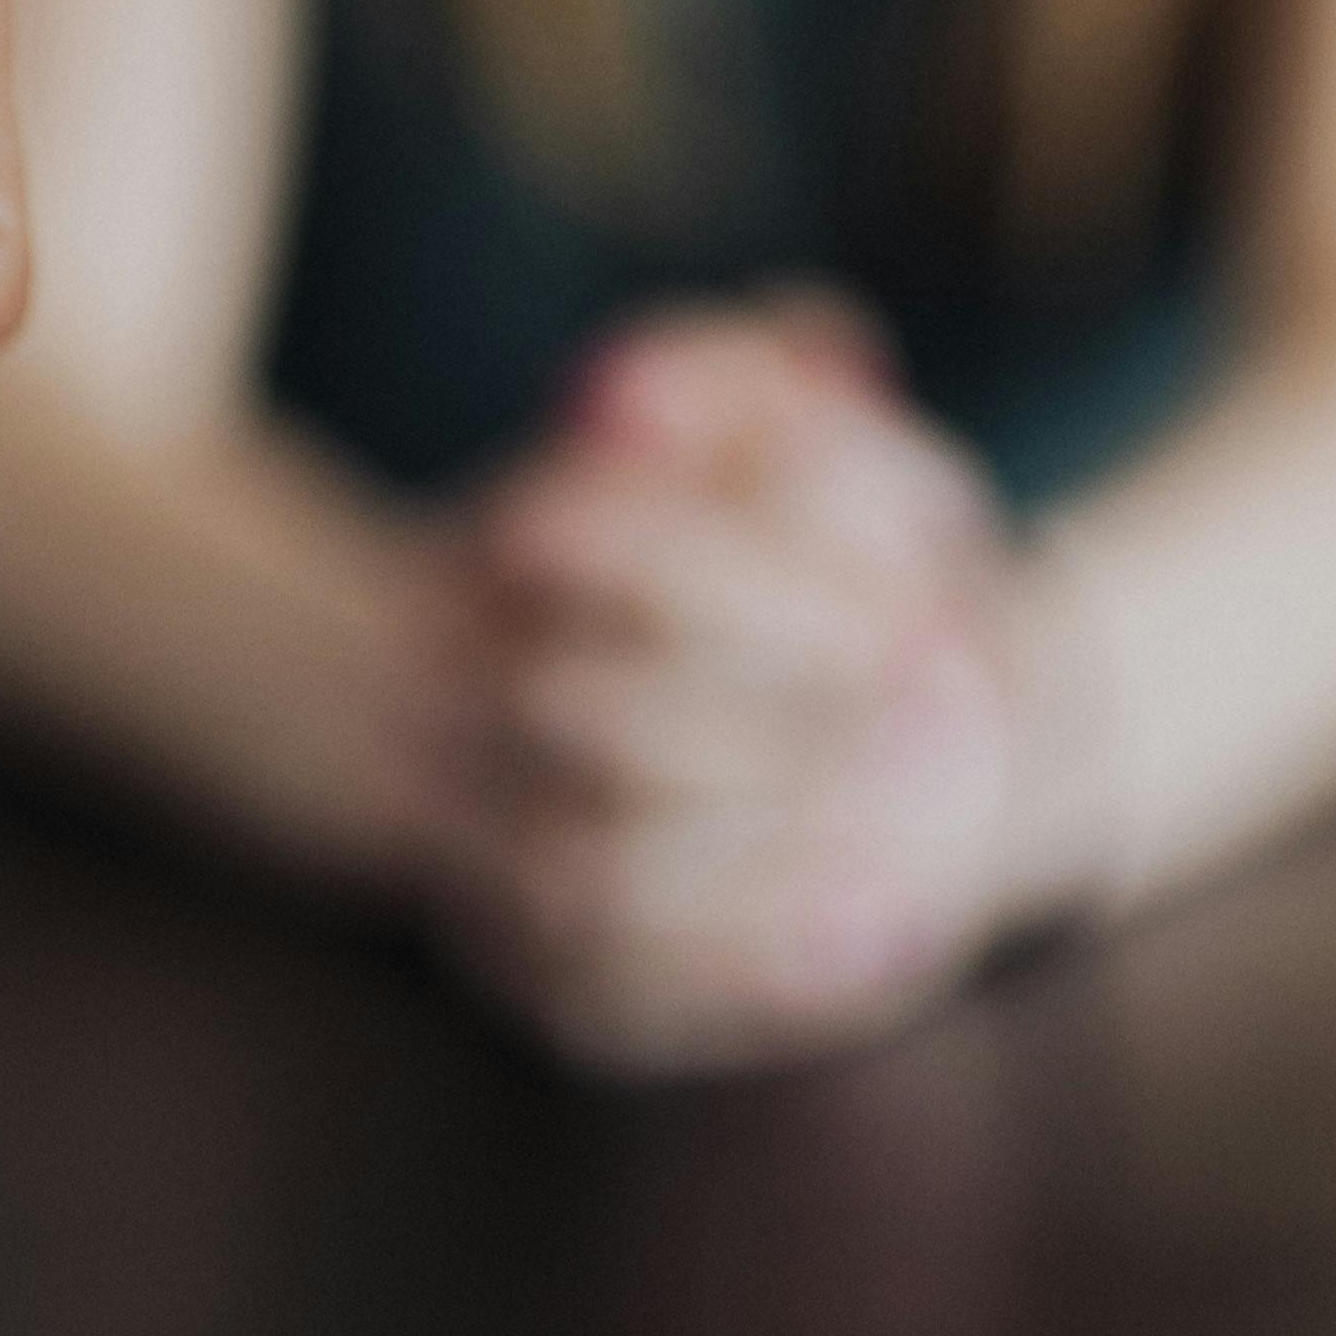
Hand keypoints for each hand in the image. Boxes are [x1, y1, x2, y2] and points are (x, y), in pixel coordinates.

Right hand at [436, 301, 1084, 1073]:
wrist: (385, 676)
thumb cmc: (597, 533)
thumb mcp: (658, 427)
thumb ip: (744, 376)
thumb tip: (834, 345)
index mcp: (506, 537)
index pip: (647, 558)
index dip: (797, 596)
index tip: (930, 616)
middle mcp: (455, 685)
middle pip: (616, 728)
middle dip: (794, 744)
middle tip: (950, 746)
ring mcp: (449, 824)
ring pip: (590, 877)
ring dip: (758, 878)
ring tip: (909, 863)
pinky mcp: (479, 940)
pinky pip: (588, 990)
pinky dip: (722, 984)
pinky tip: (848, 951)